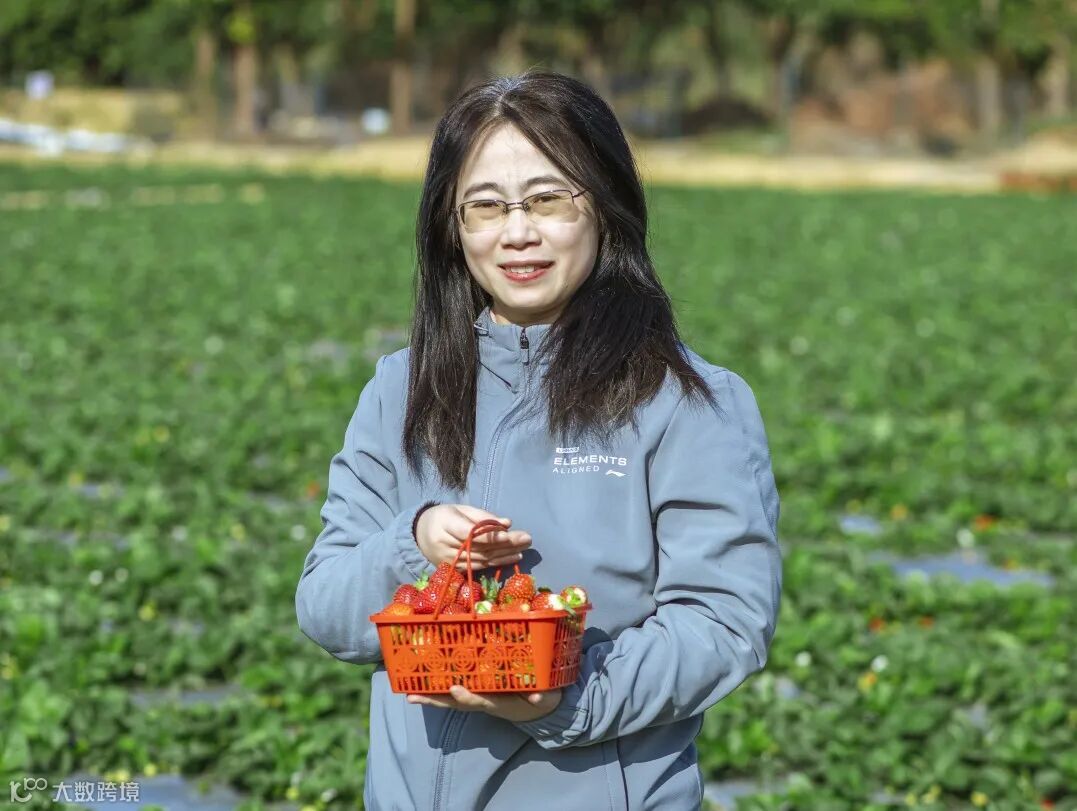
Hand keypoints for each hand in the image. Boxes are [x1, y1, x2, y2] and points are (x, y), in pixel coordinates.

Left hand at [408, 685, 562, 722]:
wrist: (539, 708)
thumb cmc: (542, 699)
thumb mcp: (547, 697)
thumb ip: (543, 696)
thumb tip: (538, 697)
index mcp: (500, 701)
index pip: (481, 700)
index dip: (467, 696)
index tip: (454, 688)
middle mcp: (485, 702)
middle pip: (456, 703)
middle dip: (435, 700)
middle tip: (412, 697)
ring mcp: (480, 698)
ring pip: (452, 700)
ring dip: (431, 697)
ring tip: (409, 694)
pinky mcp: (479, 692)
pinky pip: (456, 692)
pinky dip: (439, 690)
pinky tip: (423, 683)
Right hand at [415, 504, 531, 571]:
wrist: (419, 536)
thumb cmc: (443, 517)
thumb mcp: (460, 509)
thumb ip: (483, 516)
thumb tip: (507, 523)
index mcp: (445, 524)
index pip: (470, 532)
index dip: (491, 534)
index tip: (510, 533)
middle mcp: (446, 545)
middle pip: (480, 547)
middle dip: (506, 543)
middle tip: (527, 538)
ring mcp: (449, 561)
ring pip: (483, 559)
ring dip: (506, 554)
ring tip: (524, 547)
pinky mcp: (455, 570)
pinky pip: (480, 567)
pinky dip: (498, 562)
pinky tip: (513, 557)